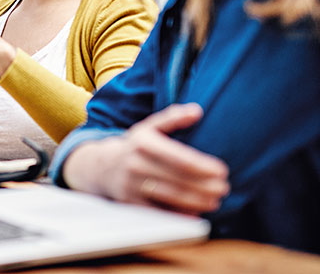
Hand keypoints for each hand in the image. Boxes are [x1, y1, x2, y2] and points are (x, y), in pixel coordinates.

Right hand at [62, 103, 228, 214]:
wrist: (101, 166)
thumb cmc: (135, 146)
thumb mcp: (149, 127)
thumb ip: (172, 118)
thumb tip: (197, 111)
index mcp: (142, 142)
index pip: (178, 157)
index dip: (202, 166)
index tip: (222, 171)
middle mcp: (134, 164)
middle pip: (176, 178)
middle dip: (204, 186)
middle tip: (224, 188)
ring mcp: (130, 185)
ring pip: (170, 196)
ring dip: (196, 201)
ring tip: (215, 201)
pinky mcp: (130, 203)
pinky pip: (159, 212)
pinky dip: (179, 214)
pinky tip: (196, 213)